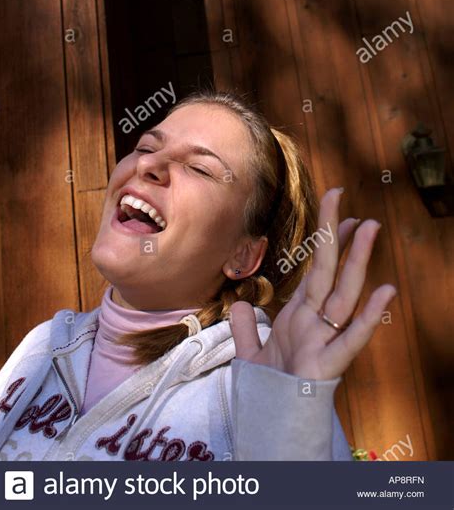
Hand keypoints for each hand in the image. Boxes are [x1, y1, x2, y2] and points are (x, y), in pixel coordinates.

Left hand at [229, 188, 396, 380]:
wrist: (271, 427)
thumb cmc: (268, 392)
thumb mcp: (250, 355)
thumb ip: (244, 329)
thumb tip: (238, 304)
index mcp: (298, 316)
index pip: (314, 270)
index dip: (325, 242)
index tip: (339, 213)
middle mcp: (314, 322)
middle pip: (327, 270)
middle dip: (335, 234)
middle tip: (343, 197)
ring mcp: (323, 340)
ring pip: (343, 294)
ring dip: (356, 261)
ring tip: (369, 228)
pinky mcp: (329, 364)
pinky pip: (351, 338)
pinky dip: (369, 316)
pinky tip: (385, 291)